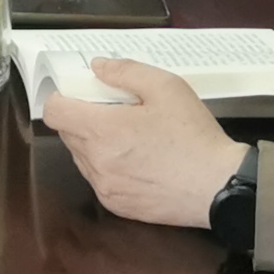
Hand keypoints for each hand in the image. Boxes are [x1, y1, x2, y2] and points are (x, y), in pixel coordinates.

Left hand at [40, 62, 248, 230]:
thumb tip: (98, 67)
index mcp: (102, 131)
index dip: (63, 98)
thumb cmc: (194, 136)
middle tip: (115, 112)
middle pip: (68, 134)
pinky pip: (99, 180)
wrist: (219, 186)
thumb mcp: (166, 87)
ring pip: (82, 158)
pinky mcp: (117, 206)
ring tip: (130, 138)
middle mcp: (97, 163)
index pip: (55, 113)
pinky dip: (109, 168)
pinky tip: (138, 162)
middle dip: (83, 119)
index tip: (80, 94)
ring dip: (95, 144)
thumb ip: (126, 71)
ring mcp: (105, 188)